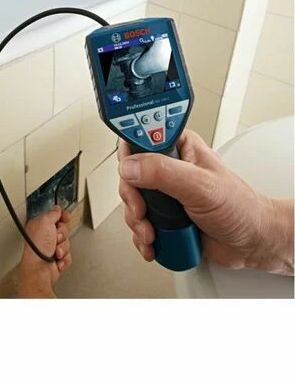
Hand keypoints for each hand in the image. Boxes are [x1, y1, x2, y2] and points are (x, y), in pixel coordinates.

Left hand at [17, 205, 72, 297]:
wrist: (39, 269)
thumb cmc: (37, 248)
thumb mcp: (44, 222)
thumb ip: (52, 213)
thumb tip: (57, 209)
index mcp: (39, 226)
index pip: (54, 216)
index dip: (61, 216)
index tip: (65, 217)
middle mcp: (44, 237)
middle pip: (63, 229)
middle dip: (62, 234)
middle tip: (55, 238)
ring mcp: (51, 248)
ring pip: (66, 243)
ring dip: (62, 247)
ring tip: (54, 251)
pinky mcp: (57, 259)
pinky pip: (68, 255)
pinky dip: (64, 258)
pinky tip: (57, 259)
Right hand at [118, 130, 293, 275]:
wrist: (252, 242)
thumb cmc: (240, 208)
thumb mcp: (201, 185)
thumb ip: (163, 172)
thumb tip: (131, 167)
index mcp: (179, 147)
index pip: (141, 139)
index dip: (130, 154)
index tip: (129, 173)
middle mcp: (168, 167)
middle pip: (130, 174)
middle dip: (132, 198)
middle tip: (142, 210)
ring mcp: (164, 193)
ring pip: (131, 201)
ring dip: (137, 221)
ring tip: (153, 232)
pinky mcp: (163, 215)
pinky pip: (139, 222)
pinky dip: (141, 235)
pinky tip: (153, 242)